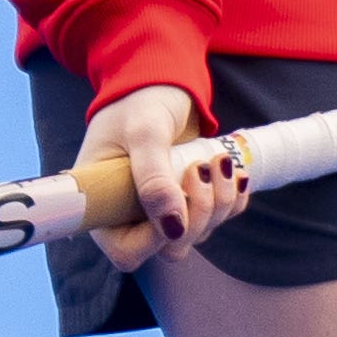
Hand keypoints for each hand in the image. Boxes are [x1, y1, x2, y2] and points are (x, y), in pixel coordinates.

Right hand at [85, 79, 246, 268]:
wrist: (159, 84)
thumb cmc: (137, 104)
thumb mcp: (143, 134)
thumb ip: (153, 177)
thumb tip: (173, 226)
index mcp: (104, 207)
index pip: (129, 252)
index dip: (156, 238)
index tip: (175, 199)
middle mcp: (132, 217)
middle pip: (172, 247)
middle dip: (198, 213)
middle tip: (200, 168)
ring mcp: (164, 211)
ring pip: (200, 232)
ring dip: (219, 201)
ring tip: (217, 160)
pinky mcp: (190, 200)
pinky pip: (220, 216)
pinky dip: (232, 197)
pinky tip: (232, 171)